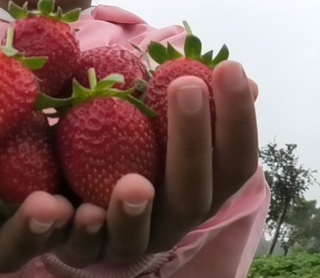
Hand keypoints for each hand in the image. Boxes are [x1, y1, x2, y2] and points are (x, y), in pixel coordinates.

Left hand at [53, 60, 258, 266]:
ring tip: (134, 184)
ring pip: (138, 235)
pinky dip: (83, 231)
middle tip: (185, 86)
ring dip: (135, 210)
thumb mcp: (154, 118)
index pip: (235, 161)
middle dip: (191, 142)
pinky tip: (76, 210)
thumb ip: (192, 101)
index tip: (230, 67)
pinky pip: (83, 247)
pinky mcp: (84, 251)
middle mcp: (173, 221)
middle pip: (192, 196)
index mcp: (202, 189)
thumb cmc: (127, 144)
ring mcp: (129, 241)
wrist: (70, 190)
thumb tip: (248, 80)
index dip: (238, 118)